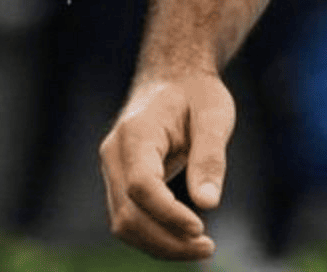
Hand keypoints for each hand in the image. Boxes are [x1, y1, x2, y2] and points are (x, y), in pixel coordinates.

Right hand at [101, 72, 235, 261]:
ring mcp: (112, 170)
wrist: (172, 78)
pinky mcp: (119, 183)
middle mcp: (114, 153)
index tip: (200, 229)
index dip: (168, 213)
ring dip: (159, 244)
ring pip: (123, 223)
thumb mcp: (214, 115)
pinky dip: (154, 236)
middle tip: (207, 249)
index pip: (141, 185)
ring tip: (201, 248)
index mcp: (136, 132)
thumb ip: (210, 157)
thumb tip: (207, 204)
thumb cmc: (197, 94)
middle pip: (127, 213)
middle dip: (166, 240)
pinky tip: (184, 238)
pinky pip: (129, 219)